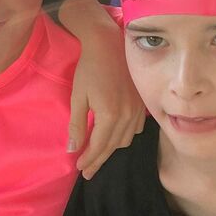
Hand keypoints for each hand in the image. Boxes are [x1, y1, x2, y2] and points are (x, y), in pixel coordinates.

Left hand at [66, 14, 145, 178]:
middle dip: (99, 160)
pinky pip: (136, 129)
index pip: (99, 146)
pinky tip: (114, 137)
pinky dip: (124, 137)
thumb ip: (76, 124)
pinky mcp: (142, 104)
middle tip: (87, 171)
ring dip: (112, 149)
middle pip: (113, 147)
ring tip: (98, 154)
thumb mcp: (78, 97)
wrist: (109, 44)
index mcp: (109, 114)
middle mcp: (127, 115)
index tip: (80, 168)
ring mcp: (138, 110)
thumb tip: (73, 149)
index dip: (89, 159)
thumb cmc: (89, 69)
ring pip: (126, 140)